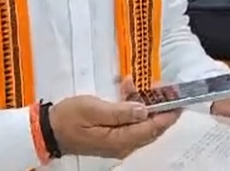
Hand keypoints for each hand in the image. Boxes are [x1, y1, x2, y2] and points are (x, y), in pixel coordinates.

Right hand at [48, 77, 180, 159]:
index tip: (179, 102)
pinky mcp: (113, 136)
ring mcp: (118, 141)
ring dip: (143, 104)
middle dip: (159, 108)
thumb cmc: (70, 117)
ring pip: (141, 124)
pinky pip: (130, 122)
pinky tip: (126, 89)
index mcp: (120, 139)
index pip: (151, 129)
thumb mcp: (93, 109)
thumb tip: (144, 110)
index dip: (166, 116)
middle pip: (150, 128)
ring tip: (138, 85)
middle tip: (162, 88)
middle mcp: (123, 144)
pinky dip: (132, 106)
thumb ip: (120, 111)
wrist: (50, 129)